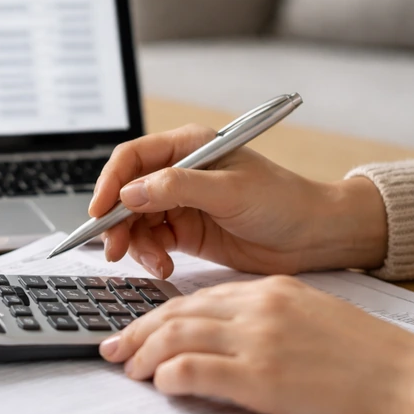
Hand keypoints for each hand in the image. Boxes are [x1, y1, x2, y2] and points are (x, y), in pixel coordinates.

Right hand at [88, 125, 387, 277]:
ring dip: (135, 244)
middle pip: (126, 193)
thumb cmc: (283, 201)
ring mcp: (180, 203)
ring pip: (135, 221)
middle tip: (113, 247)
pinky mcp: (186, 231)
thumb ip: (177, 188)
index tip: (99, 211)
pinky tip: (165, 266)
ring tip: (155, 263)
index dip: (110, 183)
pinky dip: (151, 256)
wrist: (314, 237)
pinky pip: (152, 242)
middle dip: (116, 221)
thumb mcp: (230, 191)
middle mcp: (179, 172)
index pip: (133, 158)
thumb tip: (130, 192)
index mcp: (188, 147)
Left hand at [99, 276, 413, 413]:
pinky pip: (196, 370)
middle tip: (114, 348)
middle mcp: (259, 308)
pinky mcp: (262, 378)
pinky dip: (169, 375)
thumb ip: (268, 318)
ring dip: (144, 354)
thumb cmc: (371, 358)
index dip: (160, 315)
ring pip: (178, 336)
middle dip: (138, 331)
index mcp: (271, 290)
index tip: (138, 329)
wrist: (413, 382)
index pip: (198, 298)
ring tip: (128, 369)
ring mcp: (259, 341)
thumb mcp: (314, 317)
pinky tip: (159, 386)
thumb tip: (224, 337)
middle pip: (178, 313)